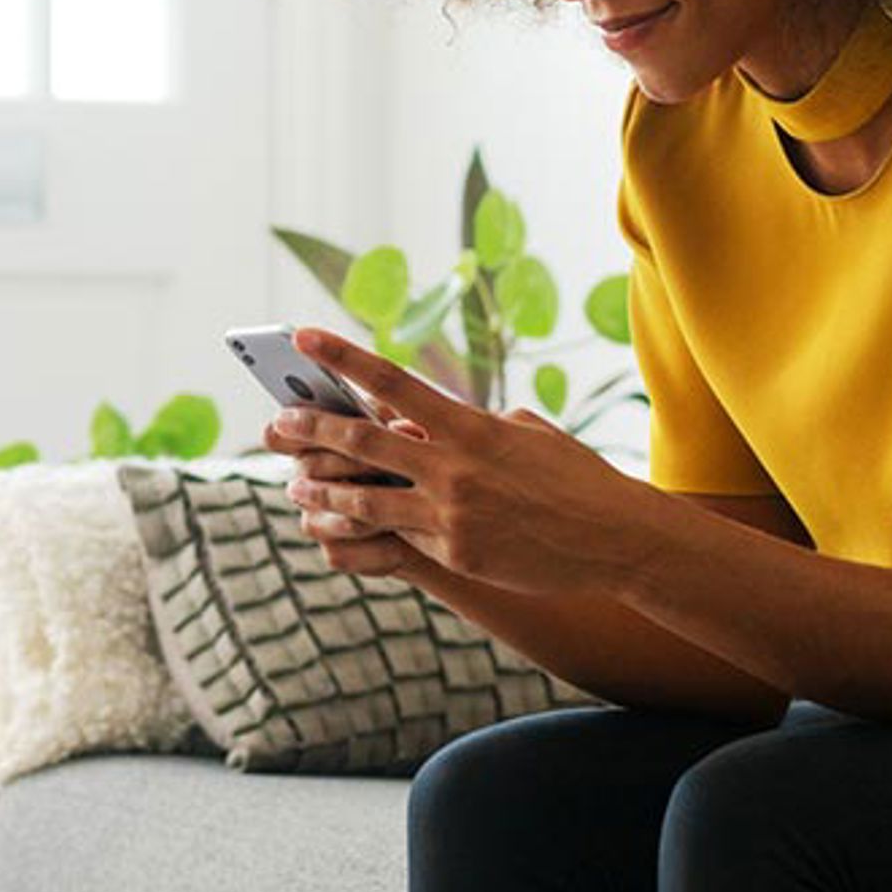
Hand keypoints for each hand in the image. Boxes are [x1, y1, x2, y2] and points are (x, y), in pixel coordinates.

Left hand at [259, 328, 657, 595]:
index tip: (302, 337)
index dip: (341, 357)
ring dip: (323, 491)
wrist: (614, 538)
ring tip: (295, 486)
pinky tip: (339, 528)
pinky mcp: (455, 555)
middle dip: (312, 430)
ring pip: (365, 500)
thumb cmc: (575, 477)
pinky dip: (367, 530)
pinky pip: (399, 539)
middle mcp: (453, 467)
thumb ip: (477, 427)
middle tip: (277, 423)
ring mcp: (450, 515)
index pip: (391, 382)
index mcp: (469, 425)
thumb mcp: (528, 432)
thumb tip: (442, 424)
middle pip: (363, 441)